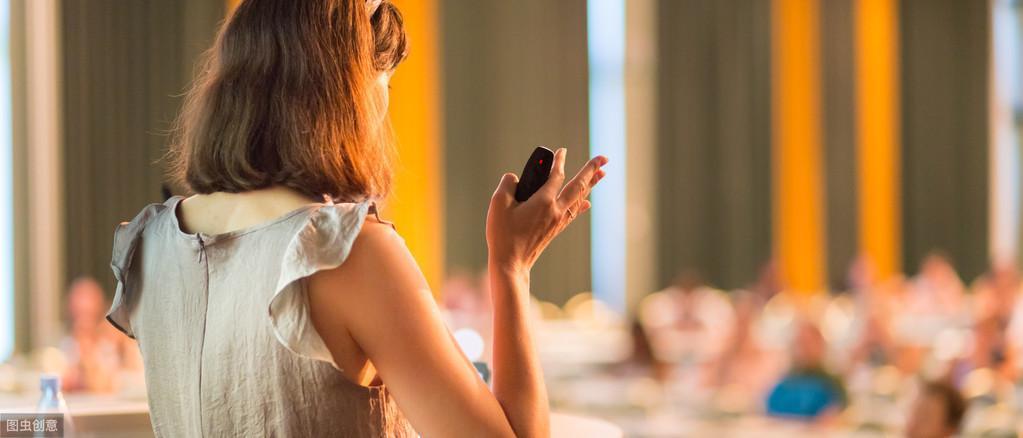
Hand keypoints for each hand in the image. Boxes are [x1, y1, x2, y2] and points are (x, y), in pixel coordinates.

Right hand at [486, 148, 607, 273]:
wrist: (511, 263)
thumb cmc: (503, 234)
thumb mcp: (498, 204)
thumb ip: (508, 184)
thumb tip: (515, 178)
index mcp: (543, 202)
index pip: (556, 176)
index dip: (559, 161)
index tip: (562, 151)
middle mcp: (556, 210)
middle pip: (578, 186)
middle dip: (591, 170)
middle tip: (604, 158)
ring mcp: (558, 221)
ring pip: (579, 198)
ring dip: (590, 184)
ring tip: (601, 173)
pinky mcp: (555, 230)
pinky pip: (573, 213)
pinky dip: (581, 204)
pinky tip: (587, 202)